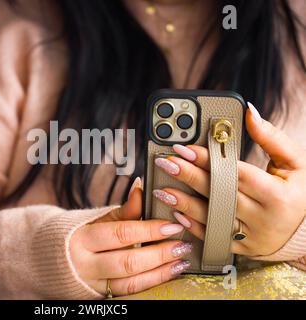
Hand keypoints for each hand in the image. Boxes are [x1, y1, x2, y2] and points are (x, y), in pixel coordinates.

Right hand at [70, 178, 191, 296]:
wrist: (45, 258)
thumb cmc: (73, 233)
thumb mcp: (94, 218)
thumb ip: (121, 208)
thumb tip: (141, 186)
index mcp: (81, 238)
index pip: (121, 234)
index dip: (149, 230)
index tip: (172, 225)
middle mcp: (84, 264)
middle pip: (128, 261)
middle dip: (159, 253)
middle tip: (182, 244)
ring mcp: (91, 284)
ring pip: (131, 282)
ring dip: (160, 272)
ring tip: (181, 260)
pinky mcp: (98, 295)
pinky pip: (129, 292)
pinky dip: (151, 283)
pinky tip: (168, 273)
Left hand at [152, 102, 305, 256]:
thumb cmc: (299, 190)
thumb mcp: (295, 162)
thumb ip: (271, 137)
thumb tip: (249, 112)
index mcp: (278, 195)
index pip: (235, 174)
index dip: (208, 160)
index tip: (184, 149)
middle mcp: (264, 219)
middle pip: (219, 195)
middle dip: (189, 177)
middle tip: (166, 163)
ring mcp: (252, 237)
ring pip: (212, 219)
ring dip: (184, 204)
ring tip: (163, 189)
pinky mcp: (243, 248)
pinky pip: (213, 239)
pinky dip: (194, 227)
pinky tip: (177, 214)